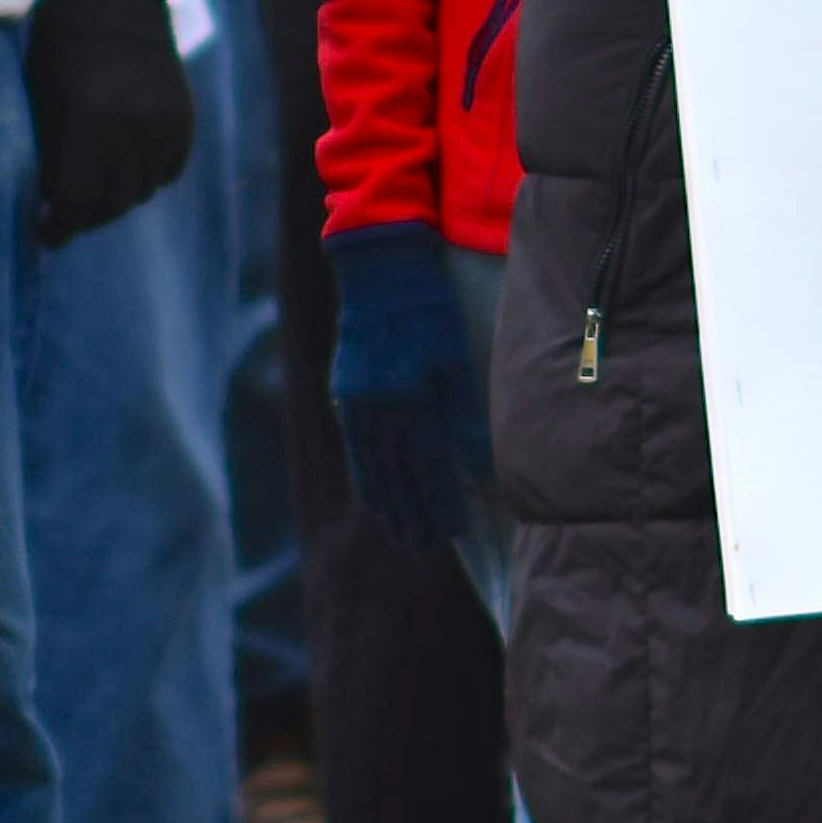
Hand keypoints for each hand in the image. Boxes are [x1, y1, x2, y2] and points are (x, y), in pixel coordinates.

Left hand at [25, 0, 195, 245]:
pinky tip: (126, 170)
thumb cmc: (59, 50)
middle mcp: (133, 132)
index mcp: (89, 126)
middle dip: (86, 216)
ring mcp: (164, 126)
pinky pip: (167, 171)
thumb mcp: (42, 100)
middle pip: (111, 203)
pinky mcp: (184, 120)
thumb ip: (48, 153)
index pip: (75, 201)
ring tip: (95, 192)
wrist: (115, 1)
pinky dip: (146, 177)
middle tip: (69, 217)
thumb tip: (51, 203)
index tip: (46, 236)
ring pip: (141, 191)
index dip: (59, 227)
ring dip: (117, 198)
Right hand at [324, 222, 490, 552]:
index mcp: (406, 401)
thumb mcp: (454, 359)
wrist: (378, 274)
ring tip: (400, 534)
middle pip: (395, 477)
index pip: (426, 467)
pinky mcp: (343, 395)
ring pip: (370, 469)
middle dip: (411, 515)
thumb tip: (477, 467)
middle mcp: (374, 411)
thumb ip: (463, 416)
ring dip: (386, 505)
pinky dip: (365, 478)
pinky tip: (374, 495)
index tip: (453, 531)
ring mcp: (353, 405)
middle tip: (425, 548)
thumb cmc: (427, 311)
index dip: (439, 502)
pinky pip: (355, 450)